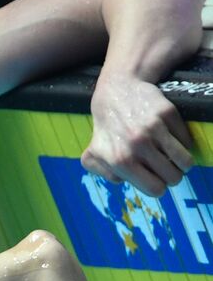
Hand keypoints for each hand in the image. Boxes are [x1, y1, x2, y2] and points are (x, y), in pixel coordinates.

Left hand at [83, 74, 193, 196]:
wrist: (116, 91)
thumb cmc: (106, 129)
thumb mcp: (93, 155)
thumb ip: (105, 175)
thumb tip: (123, 182)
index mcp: (120, 161)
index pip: (155, 189)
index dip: (158, 186)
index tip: (156, 179)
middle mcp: (137, 146)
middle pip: (173, 177)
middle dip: (172, 175)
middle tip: (166, 167)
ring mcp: (153, 128)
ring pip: (185, 161)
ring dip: (183, 162)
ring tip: (174, 158)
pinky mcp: (167, 113)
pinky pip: (186, 140)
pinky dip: (182, 142)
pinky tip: (170, 138)